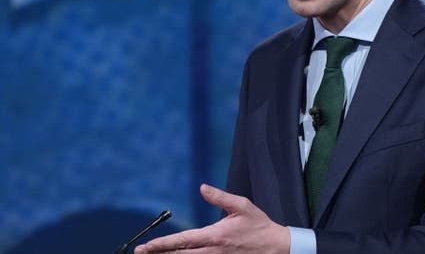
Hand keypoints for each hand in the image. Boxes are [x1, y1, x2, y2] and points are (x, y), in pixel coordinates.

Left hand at [134, 184, 289, 252]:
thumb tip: (202, 187)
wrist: (276, 248)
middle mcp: (212, 252)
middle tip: (140, 253)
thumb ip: (219, 197)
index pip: (182, 241)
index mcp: (215, 236)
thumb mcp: (241, 206)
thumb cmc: (258, 225)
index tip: (145, 246)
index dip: (162, 244)